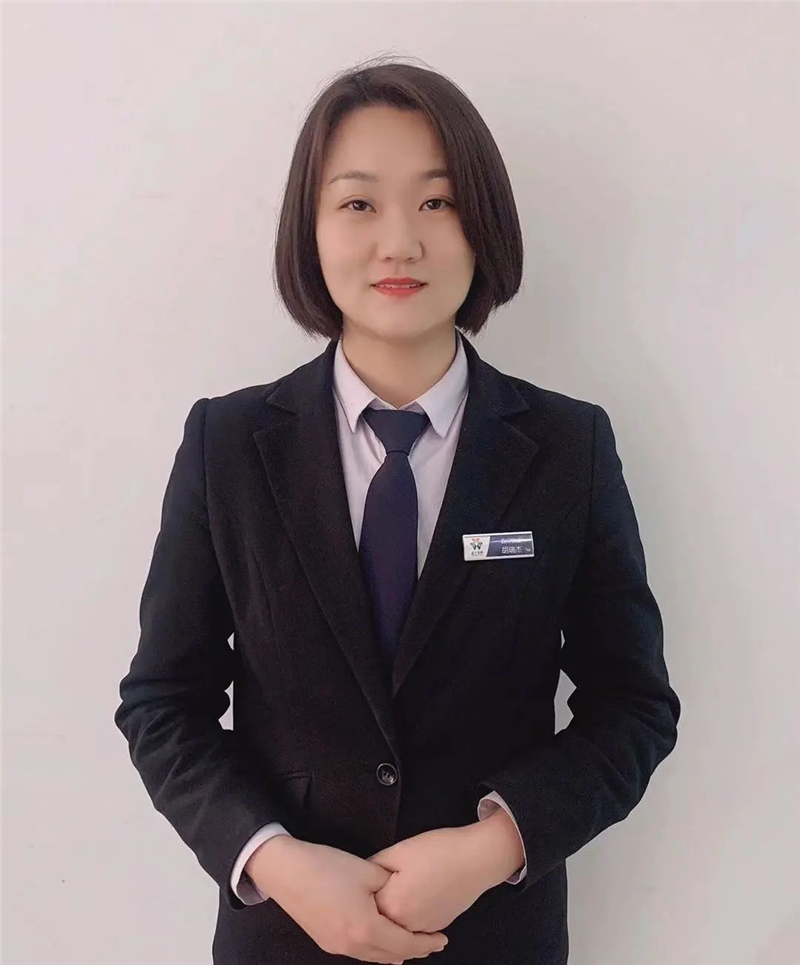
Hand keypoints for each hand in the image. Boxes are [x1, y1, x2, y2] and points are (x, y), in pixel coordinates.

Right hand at [246, 835, 449, 963]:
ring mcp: (336, 946)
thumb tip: (404, 893)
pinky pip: (359, 952)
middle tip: (431, 941)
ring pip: (374, 957)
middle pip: (391, 956)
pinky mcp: (325, 940)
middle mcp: (352, 946)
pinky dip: (376, 948)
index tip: (443, 939)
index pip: (405, 944)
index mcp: (367, 929)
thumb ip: (391, 886)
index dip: (426, 943)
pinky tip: (381, 937)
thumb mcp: (368, 871)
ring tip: (410, 941)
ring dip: (394, 951)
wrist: (286, 871)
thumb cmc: (328, 867)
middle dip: (413, 950)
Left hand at [366, 826, 492, 934]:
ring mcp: (424, 928)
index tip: (360, 882)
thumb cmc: (440, 851)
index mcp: (393, 904)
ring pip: (396, 928)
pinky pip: (413, 928)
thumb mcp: (399, 850)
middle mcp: (406, 924)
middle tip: (374, 886)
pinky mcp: (437, 926)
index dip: (360, 892)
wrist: (477, 858)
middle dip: (373, 906)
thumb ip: (375, 866)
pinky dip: (407, 919)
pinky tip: (409, 899)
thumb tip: (360, 876)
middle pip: (378, 921)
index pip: (364, 905)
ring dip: (390, 915)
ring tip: (392, 892)